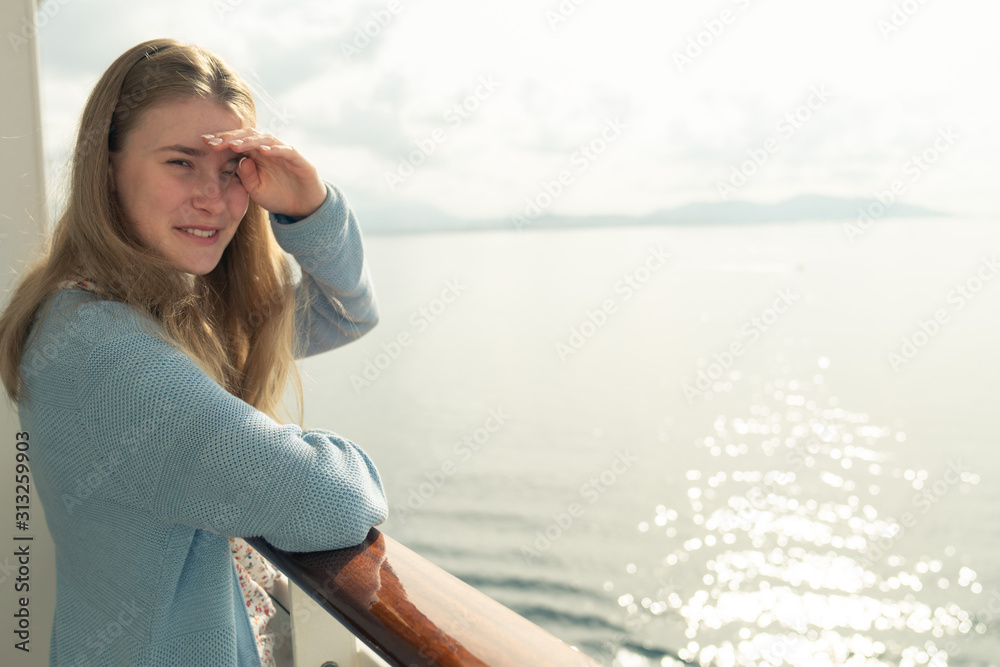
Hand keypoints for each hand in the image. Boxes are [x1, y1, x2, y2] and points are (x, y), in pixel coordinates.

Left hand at [202, 129, 326, 219]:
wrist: (303, 208)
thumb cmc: (279, 197)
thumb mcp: (256, 190)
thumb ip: (246, 176)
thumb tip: (239, 160)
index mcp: (256, 155)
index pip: (237, 142)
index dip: (221, 140)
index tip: (204, 142)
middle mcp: (269, 149)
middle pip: (248, 136)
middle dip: (230, 138)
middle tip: (214, 142)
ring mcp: (284, 152)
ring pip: (265, 139)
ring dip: (250, 141)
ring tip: (235, 146)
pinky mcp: (298, 159)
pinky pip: (286, 150)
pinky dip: (275, 149)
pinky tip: (263, 151)